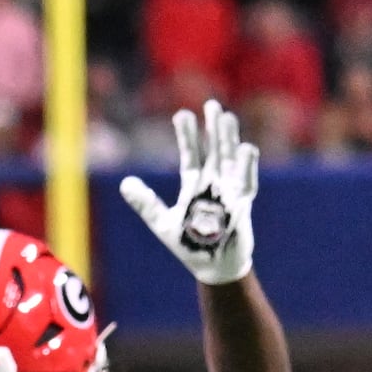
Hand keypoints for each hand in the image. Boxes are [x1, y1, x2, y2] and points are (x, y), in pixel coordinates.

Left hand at [118, 100, 257, 284]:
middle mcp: (213, 185)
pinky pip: (245, 182)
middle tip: (211, 104)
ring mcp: (229, 193)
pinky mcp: (242, 206)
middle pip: (213, 151)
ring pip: (229, 160)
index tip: (182, 114)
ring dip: (228, 140)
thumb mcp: (162, 223)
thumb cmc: (189, 246)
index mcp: (194, 187)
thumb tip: (124, 183)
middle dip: (213, 129)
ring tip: (226, 117)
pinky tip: (247, 148)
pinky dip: (246, 167)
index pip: (191, 156)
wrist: (213, 268)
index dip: (187, 136)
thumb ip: (145, 203)